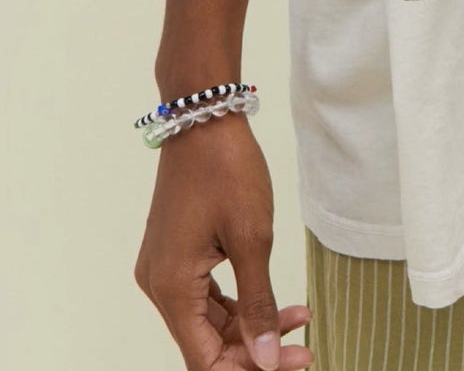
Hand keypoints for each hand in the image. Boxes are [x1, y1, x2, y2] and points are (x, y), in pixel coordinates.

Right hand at [134, 114, 313, 368]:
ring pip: (208, 323)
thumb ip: (258, 305)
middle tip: (303, 348)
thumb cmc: (227, 170)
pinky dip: (238, 305)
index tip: (292, 363)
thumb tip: (266, 360)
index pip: (205, 361)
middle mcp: (160, 285)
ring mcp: (165, 269)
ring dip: (250, 329)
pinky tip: (275, 303)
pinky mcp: (175, 254)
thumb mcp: (252, 239)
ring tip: (298, 320)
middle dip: (255, 352)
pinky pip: (205, 297)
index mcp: (173, 288)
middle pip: (206, 346)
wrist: (204, 117)